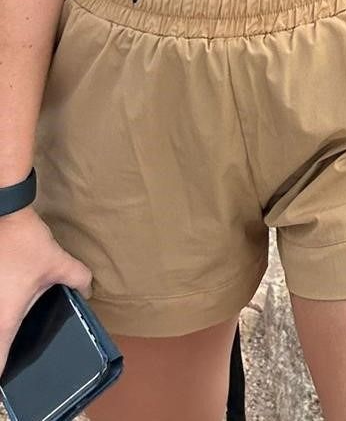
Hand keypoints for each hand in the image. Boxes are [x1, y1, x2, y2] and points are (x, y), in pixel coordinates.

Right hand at [0, 208, 91, 371]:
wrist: (1, 213)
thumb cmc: (23, 242)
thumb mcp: (57, 262)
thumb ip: (77, 278)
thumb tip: (89, 289)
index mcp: (2, 322)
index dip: (4, 377)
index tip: (17, 379)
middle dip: (5, 352)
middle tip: (20, 352)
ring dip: (4, 331)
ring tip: (18, 326)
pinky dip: (2, 312)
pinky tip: (13, 304)